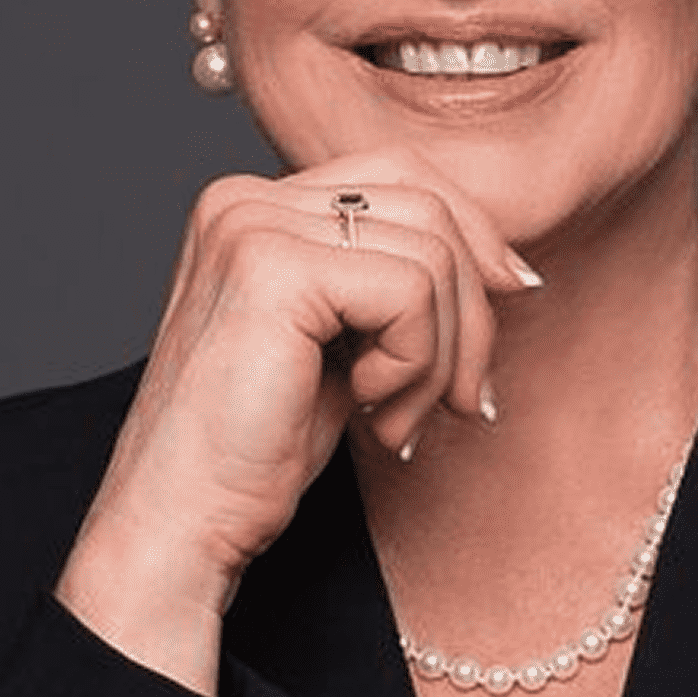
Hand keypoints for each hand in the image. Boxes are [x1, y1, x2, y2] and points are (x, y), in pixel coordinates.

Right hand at [55, 148, 535, 693]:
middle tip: (461, 400)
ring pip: (433, 254)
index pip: (403, 175)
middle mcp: (244, 198)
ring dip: (444, 356)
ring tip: (399, 421)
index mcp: (254, 205)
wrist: (182, 522)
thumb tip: (509, 264)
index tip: (516, 294)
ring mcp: (252, 226)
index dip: (474, 233)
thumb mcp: (343, 342)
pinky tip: (374, 411)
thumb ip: (395, 283)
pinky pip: (412, 292)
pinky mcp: (273, 268)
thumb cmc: (258, 448)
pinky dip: (417, 364)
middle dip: (472, 309)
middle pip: (428, 205)